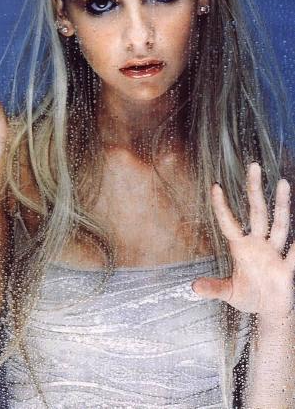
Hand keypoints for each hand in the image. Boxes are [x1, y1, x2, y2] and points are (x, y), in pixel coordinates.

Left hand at [192, 162, 294, 321]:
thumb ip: (214, 288)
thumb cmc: (248, 297)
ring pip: (279, 224)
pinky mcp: (287, 268)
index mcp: (240, 248)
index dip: (222, 206)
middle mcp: (257, 244)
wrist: (269, 312)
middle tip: (253, 165)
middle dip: (254, 190)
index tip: (214, 186)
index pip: (229, 222)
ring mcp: (274, 253)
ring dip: (282, 205)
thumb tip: (193, 287)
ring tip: (283, 182)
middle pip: (256, 212)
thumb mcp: (229, 293)